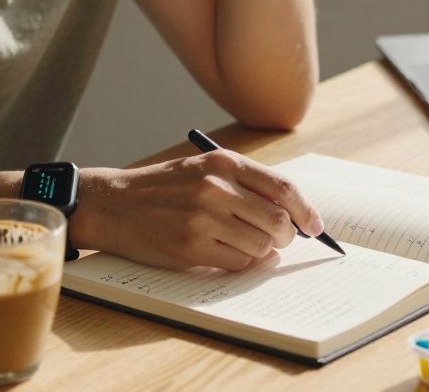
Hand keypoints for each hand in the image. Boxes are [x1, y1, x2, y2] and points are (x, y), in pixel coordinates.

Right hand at [74, 149, 325, 270]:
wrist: (113, 203)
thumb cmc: (162, 188)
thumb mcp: (202, 169)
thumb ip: (243, 184)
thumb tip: (290, 212)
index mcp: (223, 163)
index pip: (283, 188)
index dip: (307, 211)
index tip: (315, 225)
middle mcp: (216, 188)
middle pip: (278, 221)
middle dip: (286, 236)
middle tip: (279, 240)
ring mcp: (203, 218)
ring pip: (261, 247)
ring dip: (261, 252)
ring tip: (243, 244)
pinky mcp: (191, 247)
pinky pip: (237, 263)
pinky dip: (239, 262)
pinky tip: (224, 252)